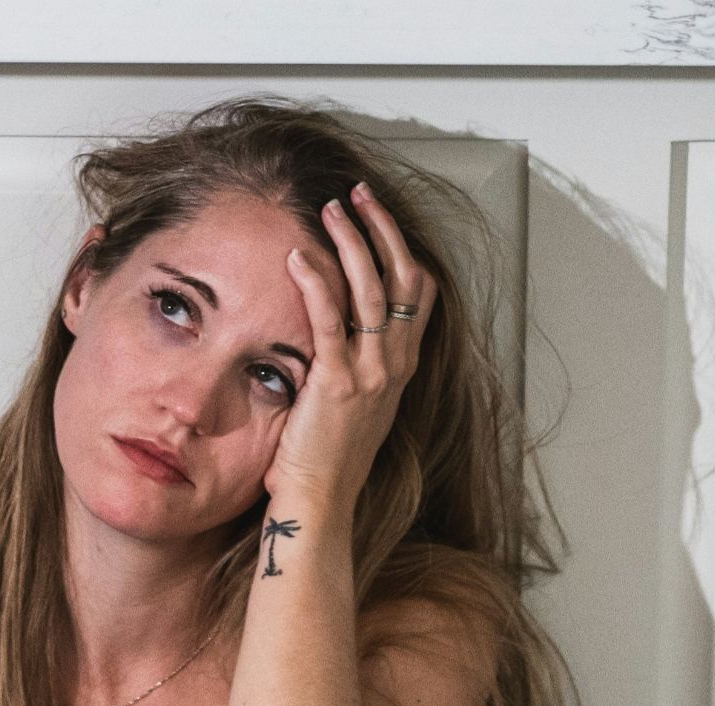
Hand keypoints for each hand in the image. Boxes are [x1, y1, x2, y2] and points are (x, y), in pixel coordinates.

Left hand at [264, 182, 437, 509]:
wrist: (320, 503)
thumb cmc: (325, 459)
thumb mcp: (352, 404)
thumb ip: (352, 365)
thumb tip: (333, 333)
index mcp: (400, 367)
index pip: (417, 293)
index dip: (401, 247)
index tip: (376, 216)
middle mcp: (395, 365)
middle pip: (401, 277)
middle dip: (381, 229)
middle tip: (357, 194)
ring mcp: (371, 373)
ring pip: (372, 290)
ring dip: (351, 242)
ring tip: (330, 208)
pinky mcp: (338, 383)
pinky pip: (330, 320)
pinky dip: (316, 281)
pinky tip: (298, 256)